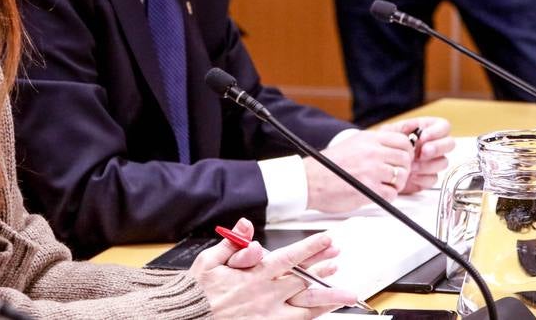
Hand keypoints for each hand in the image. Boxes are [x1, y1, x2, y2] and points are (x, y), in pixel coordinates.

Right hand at [189, 218, 357, 317]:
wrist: (189, 319)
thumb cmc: (198, 292)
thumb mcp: (209, 261)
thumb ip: (233, 243)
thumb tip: (247, 226)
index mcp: (254, 275)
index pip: (289, 258)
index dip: (311, 248)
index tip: (327, 240)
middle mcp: (266, 295)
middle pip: (304, 282)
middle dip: (323, 269)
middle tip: (338, 260)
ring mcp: (269, 315)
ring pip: (306, 308)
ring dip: (327, 299)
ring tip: (346, 294)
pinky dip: (311, 317)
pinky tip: (321, 313)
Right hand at [304, 128, 414, 212]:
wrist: (310, 181)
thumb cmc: (328, 166)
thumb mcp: (352, 144)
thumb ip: (372, 145)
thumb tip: (394, 150)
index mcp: (368, 139)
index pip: (402, 141)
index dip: (406, 152)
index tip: (402, 159)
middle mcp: (372, 152)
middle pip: (405, 159)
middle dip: (403, 170)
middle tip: (394, 175)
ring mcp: (372, 170)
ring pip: (401, 176)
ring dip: (396, 184)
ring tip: (383, 185)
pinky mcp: (370, 188)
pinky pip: (392, 194)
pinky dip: (387, 197)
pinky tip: (376, 194)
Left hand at [378, 116, 453, 193]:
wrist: (377, 167)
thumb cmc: (384, 146)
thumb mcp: (389, 132)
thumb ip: (402, 128)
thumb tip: (413, 127)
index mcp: (425, 130)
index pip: (443, 126)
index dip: (437, 131)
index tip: (423, 137)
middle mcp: (433, 145)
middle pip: (450, 144)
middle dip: (437, 148)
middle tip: (422, 152)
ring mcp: (432, 162)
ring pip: (443, 162)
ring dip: (427, 164)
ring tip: (411, 165)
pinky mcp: (427, 178)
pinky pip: (433, 178)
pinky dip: (422, 178)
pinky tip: (411, 176)